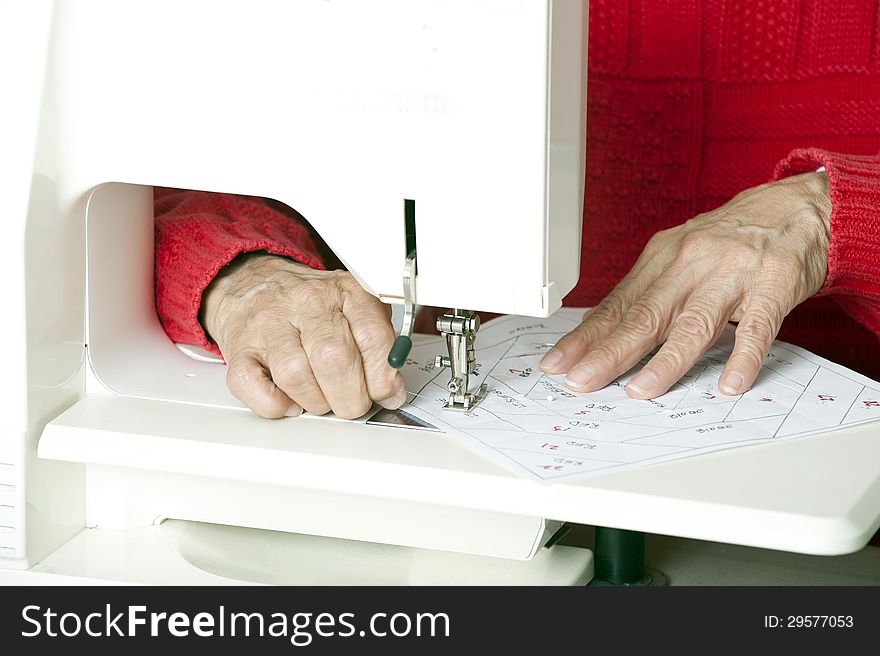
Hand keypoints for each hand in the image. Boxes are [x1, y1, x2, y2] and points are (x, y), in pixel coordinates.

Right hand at [202, 253, 405, 418]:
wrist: (254, 283)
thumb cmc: (311, 305)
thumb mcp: (356, 308)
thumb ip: (380, 344)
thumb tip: (392, 388)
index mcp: (344, 292)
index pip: (373, 338)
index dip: (384, 377)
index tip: (386, 393)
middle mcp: (306, 303)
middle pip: (335, 358)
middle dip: (351, 398)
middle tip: (352, 404)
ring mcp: (269, 325)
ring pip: (295, 375)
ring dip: (315, 402)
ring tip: (321, 400)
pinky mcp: (239, 348)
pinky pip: (251, 385)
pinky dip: (274, 404)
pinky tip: (289, 400)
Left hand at [539, 172, 831, 398]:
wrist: (796, 207)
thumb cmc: (730, 239)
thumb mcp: (680, 256)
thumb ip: (649, 294)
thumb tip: (603, 334)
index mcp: (662, 258)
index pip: (616, 306)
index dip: (584, 338)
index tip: (557, 363)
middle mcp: (691, 263)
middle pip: (643, 316)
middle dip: (607, 353)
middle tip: (581, 381)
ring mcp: (732, 274)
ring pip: (693, 324)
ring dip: (665, 362)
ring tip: (640, 391)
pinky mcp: (773, 286)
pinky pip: (757, 328)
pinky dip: (743, 358)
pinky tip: (729, 384)